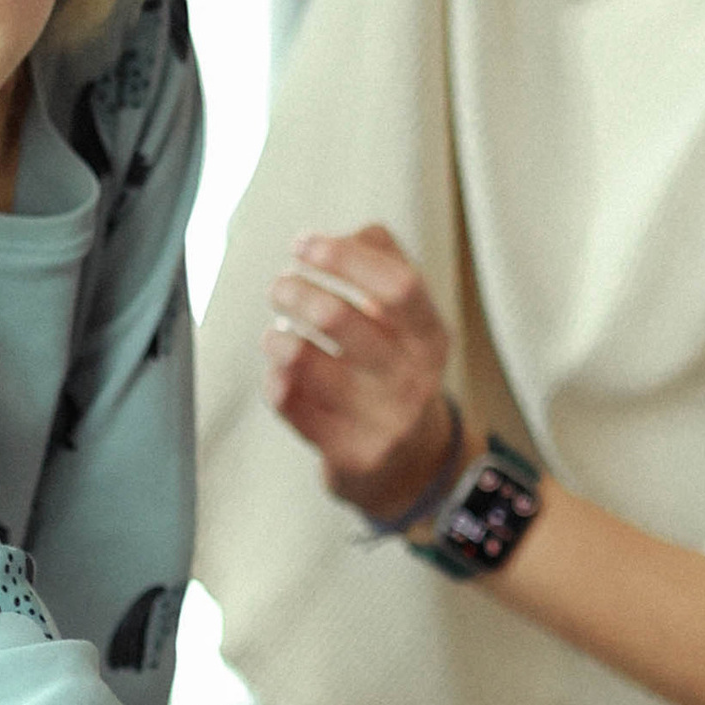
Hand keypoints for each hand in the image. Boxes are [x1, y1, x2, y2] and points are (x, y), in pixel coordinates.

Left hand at [261, 226, 458, 520]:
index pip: (396, 284)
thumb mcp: (409, 321)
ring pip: (302, 360)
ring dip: (276, 338)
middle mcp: (413, 379)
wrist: (412, 469)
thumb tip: (346, 235)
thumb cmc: (396, 372)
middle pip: (337, 317)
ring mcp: (382, 422)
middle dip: (294, 291)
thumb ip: (384, 263)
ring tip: (275, 335)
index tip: (302, 244)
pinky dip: (273, 378)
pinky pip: (288, 402)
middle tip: (278, 287)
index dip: (343, 256)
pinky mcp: (349, 454)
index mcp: (430, 337)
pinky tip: (279, 373)